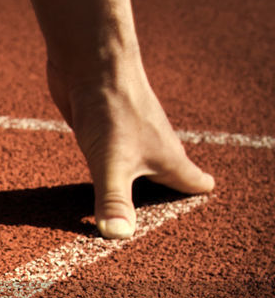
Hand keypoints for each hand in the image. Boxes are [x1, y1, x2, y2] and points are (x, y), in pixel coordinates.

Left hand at [47, 58, 214, 237]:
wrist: (90, 61)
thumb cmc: (111, 108)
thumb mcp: (111, 163)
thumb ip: (113, 200)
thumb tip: (118, 236)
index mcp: (168, 158)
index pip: (194, 183)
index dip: (199, 200)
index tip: (207, 221)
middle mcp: (153, 148)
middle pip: (171, 177)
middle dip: (172, 198)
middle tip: (172, 222)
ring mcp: (129, 138)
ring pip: (141, 167)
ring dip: (140, 186)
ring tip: (138, 206)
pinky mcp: (104, 131)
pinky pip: (112, 159)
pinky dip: (111, 173)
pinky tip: (99, 177)